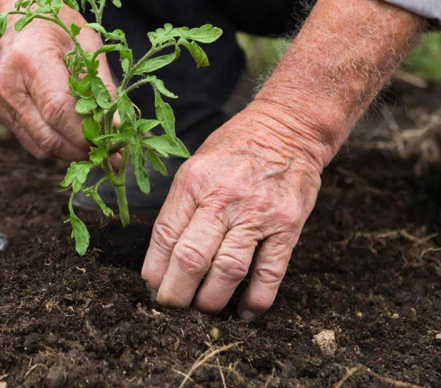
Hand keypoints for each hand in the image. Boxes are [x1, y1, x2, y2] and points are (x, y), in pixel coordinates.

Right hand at [0, 5, 116, 160]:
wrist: (12, 16)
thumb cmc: (55, 24)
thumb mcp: (86, 44)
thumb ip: (101, 86)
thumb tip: (115, 126)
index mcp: (30, 58)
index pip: (59, 109)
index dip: (88, 133)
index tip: (115, 143)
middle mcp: (8, 84)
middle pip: (49, 135)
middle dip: (84, 149)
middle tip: (114, 153)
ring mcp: (0, 101)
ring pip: (42, 146)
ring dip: (73, 152)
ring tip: (99, 146)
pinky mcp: (0, 112)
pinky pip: (33, 143)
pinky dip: (58, 146)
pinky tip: (77, 138)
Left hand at [140, 103, 325, 317]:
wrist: (289, 127)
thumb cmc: (235, 148)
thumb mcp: (196, 166)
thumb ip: (182, 207)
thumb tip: (163, 255)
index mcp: (194, 182)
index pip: (165, 235)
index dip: (154, 269)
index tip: (151, 287)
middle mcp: (223, 199)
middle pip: (192, 258)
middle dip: (176, 293)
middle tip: (171, 308)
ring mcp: (257, 214)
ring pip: (228, 270)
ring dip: (211, 300)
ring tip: (202, 312)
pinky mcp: (287, 227)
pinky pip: (270, 273)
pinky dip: (256, 300)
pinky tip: (243, 312)